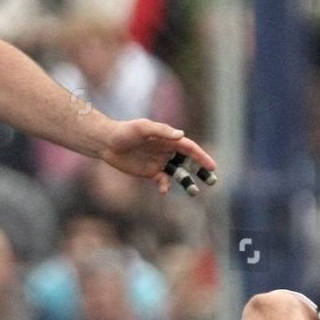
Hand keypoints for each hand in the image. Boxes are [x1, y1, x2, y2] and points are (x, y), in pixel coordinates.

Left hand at [102, 119, 216, 195]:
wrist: (107, 143)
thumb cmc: (125, 132)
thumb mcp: (143, 128)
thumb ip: (162, 131)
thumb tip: (181, 135)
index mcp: (168, 139)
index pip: (190, 148)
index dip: (202, 157)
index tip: (212, 166)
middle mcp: (167, 151)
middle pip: (189, 162)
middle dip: (201, 171)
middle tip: (213, 181)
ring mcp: (160, 162)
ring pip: (179, 173)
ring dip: (187, 182)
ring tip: (195, 192)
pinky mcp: (150, 172)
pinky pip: (163, 181)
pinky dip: (166, 186)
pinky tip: (165, 190)